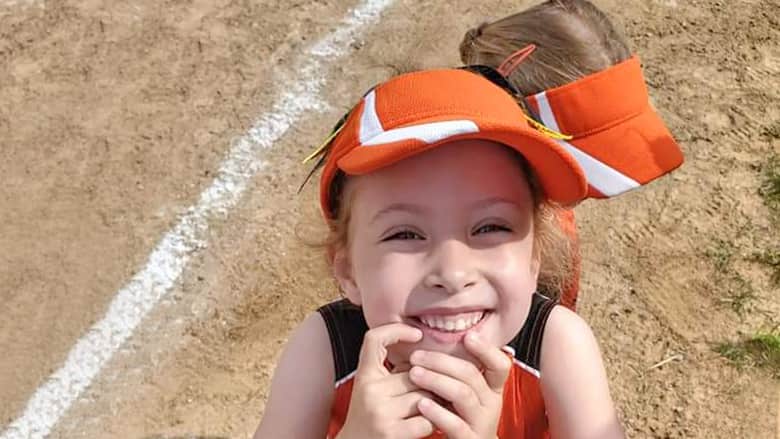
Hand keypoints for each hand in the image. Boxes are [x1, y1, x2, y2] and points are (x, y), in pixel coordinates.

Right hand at [337, 323, 435, 438]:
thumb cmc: (370, 418)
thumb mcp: (373, 389)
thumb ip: (393, 372)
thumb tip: (430, 354)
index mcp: (364, 376)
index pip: (374, 339)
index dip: (397, 329)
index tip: (417, 334)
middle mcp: (369, 390)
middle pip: (415, 373)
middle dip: (428, 383)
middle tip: (433, 392)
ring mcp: (379, 412)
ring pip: (425, 395)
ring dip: (433, 403)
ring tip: (430, 409)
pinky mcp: (391, 433)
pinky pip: (427, 419)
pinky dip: (432, 423)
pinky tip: (426, 425)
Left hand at [408, 333, 510, 438]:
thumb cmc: (461, 416)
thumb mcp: (466, 393)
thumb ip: (458, 372)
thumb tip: (435, 341)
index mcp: (492, 389)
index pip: (500, 365)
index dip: (486, 349)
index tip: (468, 336)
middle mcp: (491, 404)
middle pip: (471, 375)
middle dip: (442, 361)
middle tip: (417, 356)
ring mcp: (482, 423)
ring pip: (463, 395)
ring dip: (436, 381)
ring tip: (414, 374)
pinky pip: (455, 424)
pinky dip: (437, 412)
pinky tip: (421, 403)